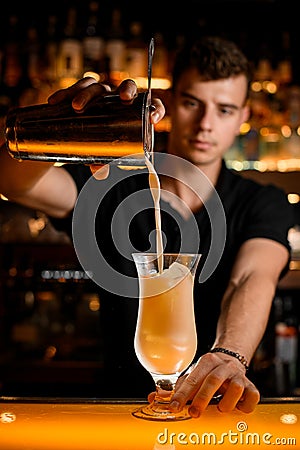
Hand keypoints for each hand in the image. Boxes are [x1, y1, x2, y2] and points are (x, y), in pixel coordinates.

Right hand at [48, 77, 164, 178]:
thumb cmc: (100, 147)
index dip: (156, 108)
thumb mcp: (103, 156)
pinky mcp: (84, 93)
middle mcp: (119, 100)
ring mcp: (102, 95)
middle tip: (123, 99)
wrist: (79, 139)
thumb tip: (100, 173)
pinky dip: (66, 92)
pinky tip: (55, 102)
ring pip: (98, 85)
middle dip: (127, 89)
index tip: (152, 119)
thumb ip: (103, 163)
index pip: (152, 104)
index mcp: (133, 113)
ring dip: (87, 93)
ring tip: (75, 107)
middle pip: (126, 86)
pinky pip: (77, 87)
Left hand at [148, 352, 259, 417]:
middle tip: (194, 413)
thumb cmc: (208, 373)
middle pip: (213, 380)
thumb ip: (177, 388)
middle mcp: (223, 366)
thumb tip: (153, 399)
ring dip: (226, 402)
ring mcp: (238, 375)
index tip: (174, 407)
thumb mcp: (193, 376)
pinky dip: (246, 405)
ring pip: (235, 387)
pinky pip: (253, 396)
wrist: (231, 359)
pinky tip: (238, 407)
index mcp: (206, 361)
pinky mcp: (251, 386)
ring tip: (220, 408)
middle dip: (202, 399)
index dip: (182, 394)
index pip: (192, 378)